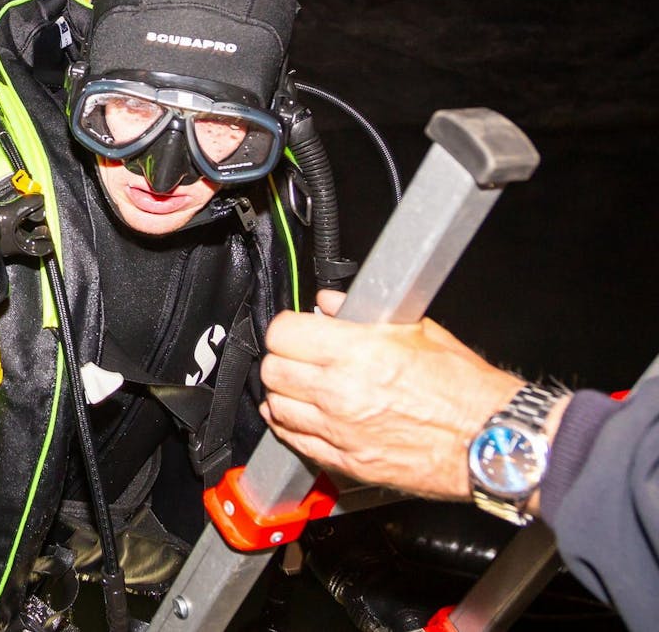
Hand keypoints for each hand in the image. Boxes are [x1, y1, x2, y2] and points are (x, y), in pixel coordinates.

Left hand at [259, 291, 524, 500]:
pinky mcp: (347, 462)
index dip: (288, 328)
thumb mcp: (420, 332)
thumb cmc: (466, 390)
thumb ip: (363, 315)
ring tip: (301, 386)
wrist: (492, 441)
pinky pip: (295, 441)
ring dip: (284, 393)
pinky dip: (291, 426)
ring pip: (276, 407)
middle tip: (298, 356)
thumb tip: (332, 303)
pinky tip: (301, 416)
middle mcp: (340, 392)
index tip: (297, 329)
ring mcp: (340, 431)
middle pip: (273, 370)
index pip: (283, 333)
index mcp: (357, 353)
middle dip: (282, 358)